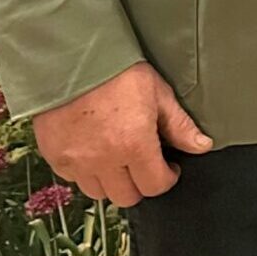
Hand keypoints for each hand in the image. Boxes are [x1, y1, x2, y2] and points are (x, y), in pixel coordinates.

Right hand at [31, 61, 212, 207]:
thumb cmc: (117, 71)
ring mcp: (76, 161)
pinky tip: (93, 151)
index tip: (168, 167)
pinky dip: (86, 172)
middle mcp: (104, 160)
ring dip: (112, 182)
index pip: (155, 186)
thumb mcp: (158, 93)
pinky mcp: (54, 157)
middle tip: (144, 164)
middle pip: (127, 197)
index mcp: (134, 145)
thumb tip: (201, 146)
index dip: (167, 178)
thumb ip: (179, 125)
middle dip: (141, 184)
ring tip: (118, 158)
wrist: (71, 58)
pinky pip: (73, 179)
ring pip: (99, 193)